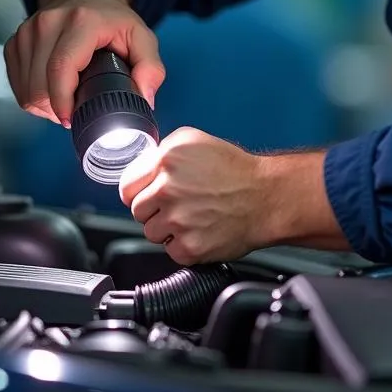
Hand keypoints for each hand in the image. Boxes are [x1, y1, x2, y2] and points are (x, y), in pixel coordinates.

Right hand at [3, 0, 165, 125]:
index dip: (63, 101)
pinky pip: (17, 85)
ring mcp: (27, 31)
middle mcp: (49, 22)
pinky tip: (51, 90)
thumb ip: (151, 68)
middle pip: (40, 86)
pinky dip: (32, 95)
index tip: (71, 119)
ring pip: (26, 90)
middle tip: (77, 108)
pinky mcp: (14, 41)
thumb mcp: (142, 37)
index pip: (61, 68)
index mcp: (81, 21)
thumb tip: (145, 98)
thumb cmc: (111, 20)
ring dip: (45, 105)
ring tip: (66, 98)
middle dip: (57, 109)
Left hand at [119, 127, 266, 264]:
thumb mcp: (195, 141)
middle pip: (137, 211)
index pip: (126, 186)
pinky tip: (199, 230)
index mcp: (166, 160)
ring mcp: (177, 220)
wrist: (266, 197)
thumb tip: (142, 168)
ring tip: (191, 216)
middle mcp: (168, 190)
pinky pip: (170, 250)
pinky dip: (183, 245)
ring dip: (167, 228)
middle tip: (178, 204)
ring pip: (151, 232)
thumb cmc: (235, 170)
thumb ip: (162, 153)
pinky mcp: (189, 247)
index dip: (138, 190)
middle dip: (154, 209)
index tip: (147, 193)